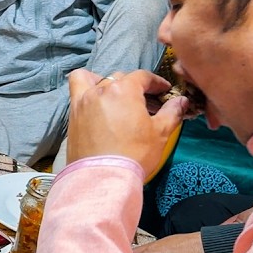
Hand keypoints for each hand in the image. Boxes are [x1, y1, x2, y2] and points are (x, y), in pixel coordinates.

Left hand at [66, 69, 187, 173]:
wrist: (104, 176)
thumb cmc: (134, 154)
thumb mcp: (160, 132)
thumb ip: (172, 112)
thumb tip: (181, 101)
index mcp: (123, 90)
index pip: (142, 76)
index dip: (156, 82)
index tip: (164, 91)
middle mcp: (99, 90)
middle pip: (120, 78)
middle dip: (135, 86)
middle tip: (147, 103)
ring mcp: (82, 102)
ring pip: (93, 79)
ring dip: (106, 82)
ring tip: (117, 97)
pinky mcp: (72, 115)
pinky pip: (76, 91)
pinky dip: (85, 90)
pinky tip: (97, 104)